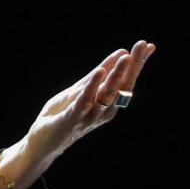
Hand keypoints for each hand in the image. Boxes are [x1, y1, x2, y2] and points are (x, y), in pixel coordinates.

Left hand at [0, 40, 155, 188]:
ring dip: (116, 75)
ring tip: (126, 57)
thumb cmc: (60, 115)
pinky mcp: (73, 119)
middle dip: (133, 65)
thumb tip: (119, 55)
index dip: (137, 64)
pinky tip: (100, 72)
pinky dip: (92, 86)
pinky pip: (84, 101)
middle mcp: (102, 110)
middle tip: (143, 46)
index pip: (125, 81)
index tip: (148, 46)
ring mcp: (89, 116)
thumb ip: (95, 76)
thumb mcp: (78, 91)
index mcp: (105, 103)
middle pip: (121, 86)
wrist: (41, 142)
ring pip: (107, 94)